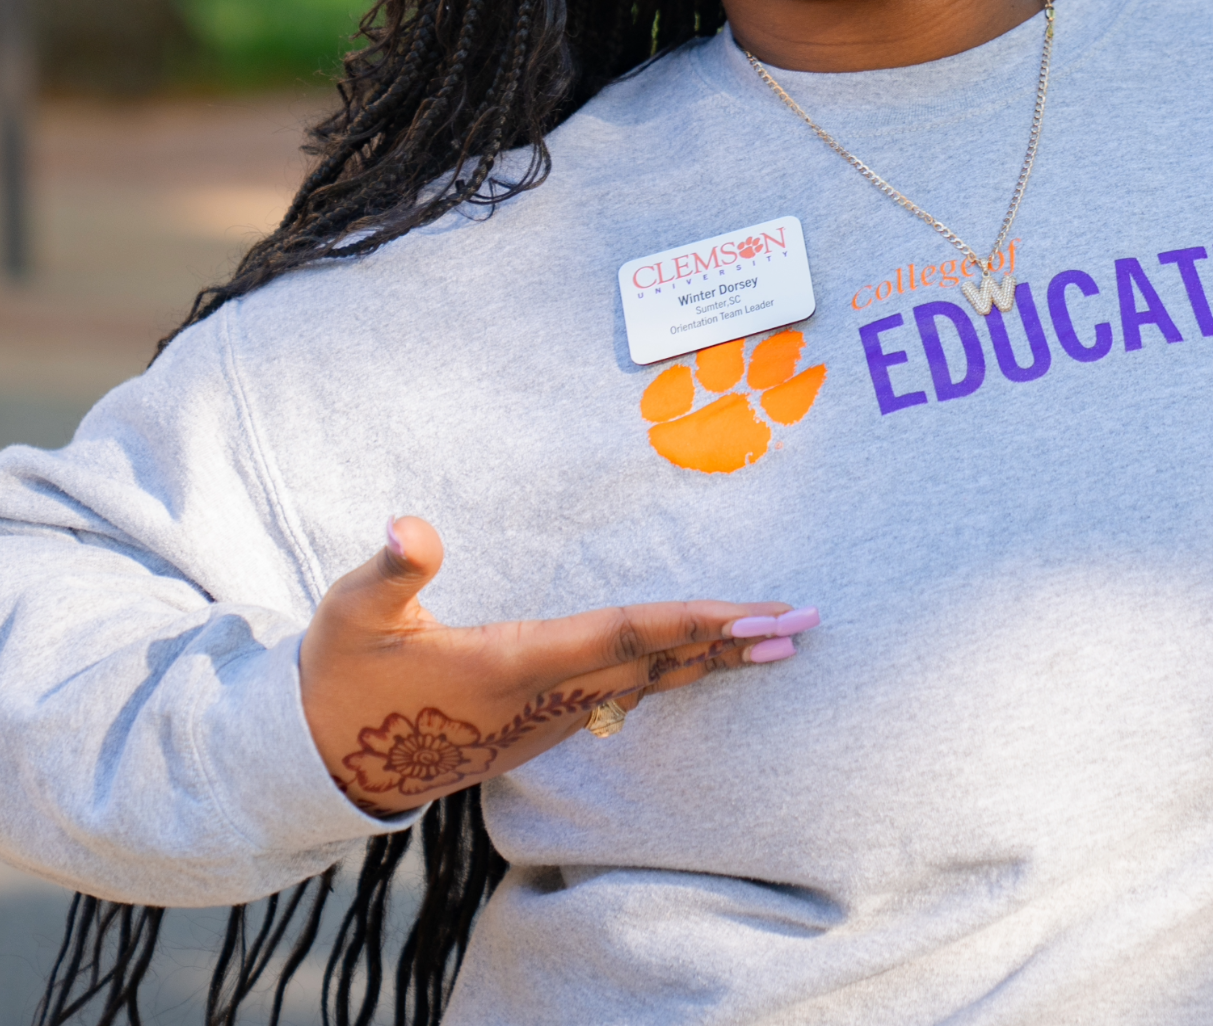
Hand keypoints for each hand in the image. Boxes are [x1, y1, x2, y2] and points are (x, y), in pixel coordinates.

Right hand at [299, 516, 817, 815]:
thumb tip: (408, 526)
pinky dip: (680, 671)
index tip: (754, 615)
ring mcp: (551, 715)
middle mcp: (549, 697)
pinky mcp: (545, 720)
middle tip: (807, 624)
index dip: (692, 623)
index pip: (623, 637)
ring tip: (782, 639)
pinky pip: (631, 693)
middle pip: (658, 664)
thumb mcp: (350, 618)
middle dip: (735, 643)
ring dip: (718, 659)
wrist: (328, 763)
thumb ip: (388, 573)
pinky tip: (710, 657)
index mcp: (515, 664)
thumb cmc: (342, 680)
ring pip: (652, 683)